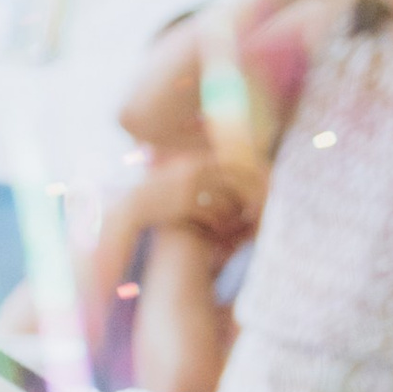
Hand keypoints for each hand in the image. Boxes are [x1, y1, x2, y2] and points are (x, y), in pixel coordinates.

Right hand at [124, 150, 262, 243]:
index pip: (231, 162)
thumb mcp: (177, 172)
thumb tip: (214, 163)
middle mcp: (195, 172)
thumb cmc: (157, 190)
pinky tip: (221, 231)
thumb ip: (195, 167)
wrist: (134, 204)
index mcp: (195, 161)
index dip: (248, 172)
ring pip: (225, 201)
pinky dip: (220, 224)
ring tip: (239, 222)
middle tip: (257, 205)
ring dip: (234, 213)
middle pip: (233, 181)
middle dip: (248, 193)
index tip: (258, 181)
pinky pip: (212, 215)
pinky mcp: (186, 206)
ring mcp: (191, 188)